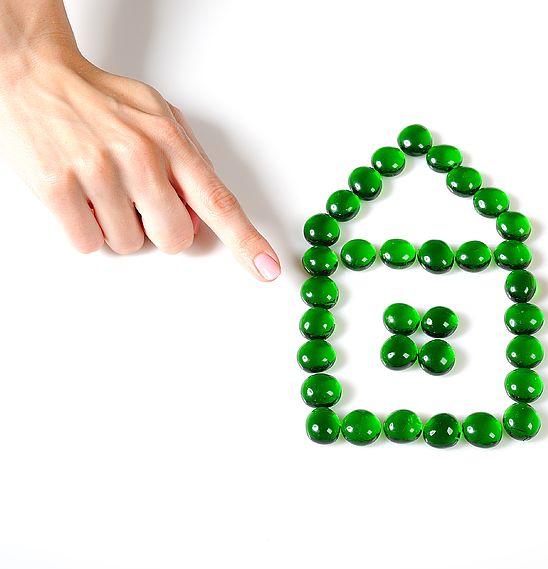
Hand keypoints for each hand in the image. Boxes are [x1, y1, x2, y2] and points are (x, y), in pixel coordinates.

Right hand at [0, 30, 279, 280]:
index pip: (218, 202)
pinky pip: (88, 242)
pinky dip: (84, 229)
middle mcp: (139, 156)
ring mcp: (98, 172)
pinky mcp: (59, 188)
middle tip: (136, 199)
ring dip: (116, 226)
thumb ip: (188, 163)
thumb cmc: (101, 101)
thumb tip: (203, 214)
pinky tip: (78, 196)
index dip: (246, 241)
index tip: (267, 269)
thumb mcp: (159, 116)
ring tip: (100, 188)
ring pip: (128, 244)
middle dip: (158, 230)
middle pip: (173, 238)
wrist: (34, 75)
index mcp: (170, 141)